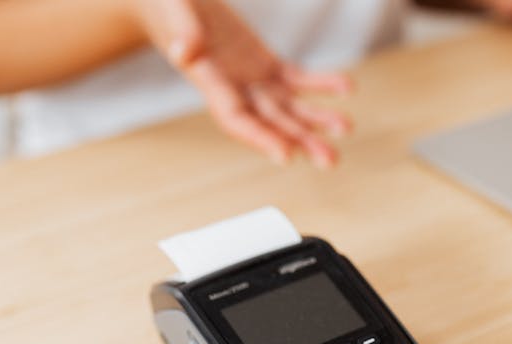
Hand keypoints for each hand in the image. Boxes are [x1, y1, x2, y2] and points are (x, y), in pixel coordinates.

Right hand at [131, 0, 352, 167]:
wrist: (169, 1)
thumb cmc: (166, 5)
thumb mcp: (174, 11)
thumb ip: (183, 32)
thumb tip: (186, 52)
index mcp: (210, 82)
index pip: (237, 120)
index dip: (261, 139)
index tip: (286, 156)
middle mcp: (233, 88)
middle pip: (271, 123)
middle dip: (301, 140)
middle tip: (330, 159)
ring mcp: (250, 78)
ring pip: (288, 107)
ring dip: (316, 119)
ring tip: (345, 127)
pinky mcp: (263, 63)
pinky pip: (295, 79)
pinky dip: (320, 85)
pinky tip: (345, 88)